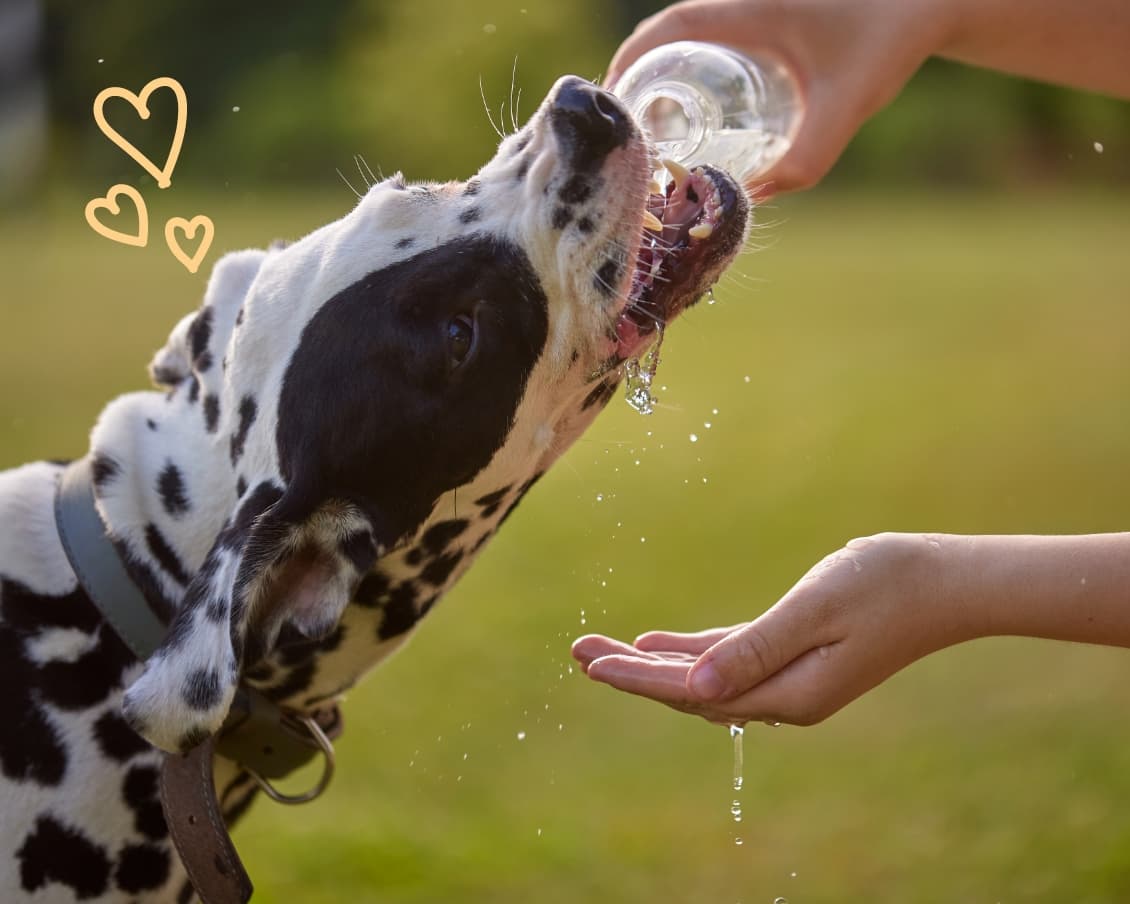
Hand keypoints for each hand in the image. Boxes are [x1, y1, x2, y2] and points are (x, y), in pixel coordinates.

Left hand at [572, 533, 963, 725]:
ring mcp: (792, 681)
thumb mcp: (816, 609)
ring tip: (603, 650)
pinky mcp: (797, 658)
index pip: (693, 691)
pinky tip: (658, 642)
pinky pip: (730, 660)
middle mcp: (786, 697)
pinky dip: (692, 652)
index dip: (638, 677)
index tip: (590, 665)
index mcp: (789, 692)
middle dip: (632, 672)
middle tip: (577, 652)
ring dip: (655, 663)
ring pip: (705, 677)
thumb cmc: (887, 584)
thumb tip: (695, 687)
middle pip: (690, 689)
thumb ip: (755, 648)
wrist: (947, 582)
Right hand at [605, 0, 951, 194]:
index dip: (633, 59)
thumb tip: (753, 198)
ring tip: (650, 124)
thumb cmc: (890, 40)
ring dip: (661, 72)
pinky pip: (713, 38)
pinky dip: (689, 67)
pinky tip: (693, 107)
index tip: (611, 99)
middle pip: (669, 32)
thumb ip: (807, 159)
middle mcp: (746, 4)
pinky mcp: (769, 18)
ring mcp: (756, 9)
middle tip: (625, 127)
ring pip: (689, 35)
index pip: (672, 25)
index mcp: (753, 10)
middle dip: (637, 74)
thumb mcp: (848, 105)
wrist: (929, 1)